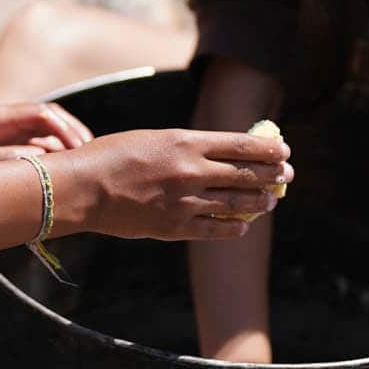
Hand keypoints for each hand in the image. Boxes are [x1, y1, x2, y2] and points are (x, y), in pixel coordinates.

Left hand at [0, 98, 93, 166]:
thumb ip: (3, 158)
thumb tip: (39, 155)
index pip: (42, 112)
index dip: (64, 127)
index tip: (79, 148)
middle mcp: (5, 120)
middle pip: (51, 116)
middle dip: (72, 131)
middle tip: (90, 153)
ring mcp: (9, 132)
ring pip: (49, 130)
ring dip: (68, 142)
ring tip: (85, 162)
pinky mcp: (10, 145)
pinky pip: (41, 144)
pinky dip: (57, 153)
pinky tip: (68, 170)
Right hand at [53, 125, 293, 243]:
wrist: (82, 189)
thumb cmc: (112, 157)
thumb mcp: (153, 139)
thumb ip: (186, 147)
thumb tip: (218, 154)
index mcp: (186, 142)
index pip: (241, 145)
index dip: (268, 149)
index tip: (284, 151)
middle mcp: (191, 170)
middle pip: (246, 174)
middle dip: (272, 175)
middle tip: (286, 176)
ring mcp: (185, 201)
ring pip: (237, 203)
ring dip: (259, 202)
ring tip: (270, 201)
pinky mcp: (175, 227)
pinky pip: (216, 229)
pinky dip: (234, 227)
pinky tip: (242, 225)